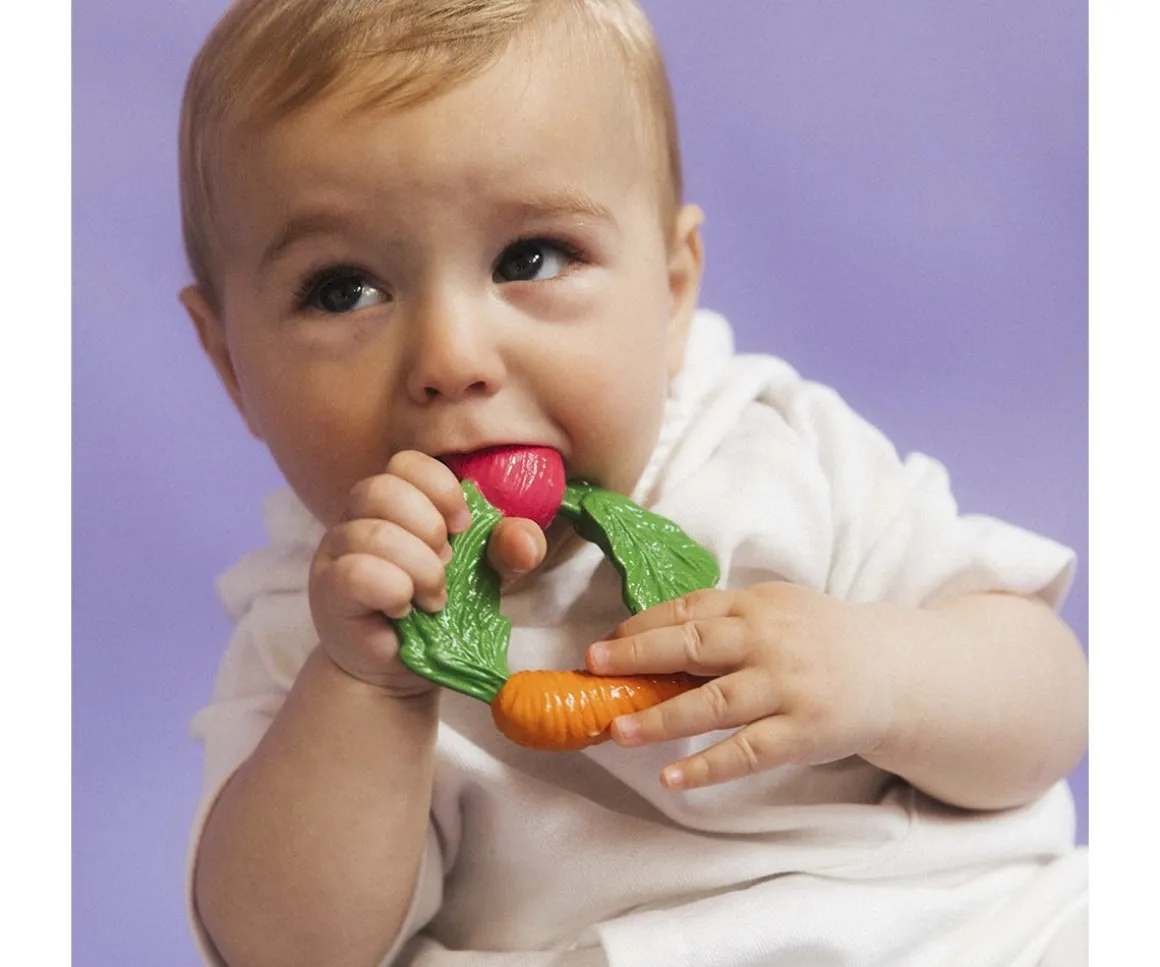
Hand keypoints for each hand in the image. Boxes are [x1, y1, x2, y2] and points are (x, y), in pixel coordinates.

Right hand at [309, 450, 546, 692]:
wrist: (401, 669)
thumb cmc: (438, 611)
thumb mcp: (485, 575)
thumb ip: (507, 549)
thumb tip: (524, 541)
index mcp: (395, 500)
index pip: (407, 462)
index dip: (441, 489)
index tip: (463, 527)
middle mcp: (358, 516)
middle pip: (383, 488)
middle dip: (430, 529)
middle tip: (447, 567)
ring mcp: (337, 551)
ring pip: (372, 532)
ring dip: (419, 568)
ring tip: (433, 599)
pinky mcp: (328, 589)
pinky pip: (354, 572)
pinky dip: (391, 588)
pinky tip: (403, 608)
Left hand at [585, 583, 899, 789]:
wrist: (893, 670)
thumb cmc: (818, 640)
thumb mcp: (775, 612)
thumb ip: (724, 621)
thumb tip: (648, 639)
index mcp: (756, 606)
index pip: (689, 609)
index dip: (641, 625)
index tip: (603, 643)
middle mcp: (768, 641)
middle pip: (693, 646)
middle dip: (638, 655)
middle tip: (593, 667)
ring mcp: (787, 687)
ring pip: (714, 702)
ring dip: (661, 717)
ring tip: (617, 730)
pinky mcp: (802, 731)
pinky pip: (747, 752)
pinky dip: (707, 766)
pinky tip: (672, 776)